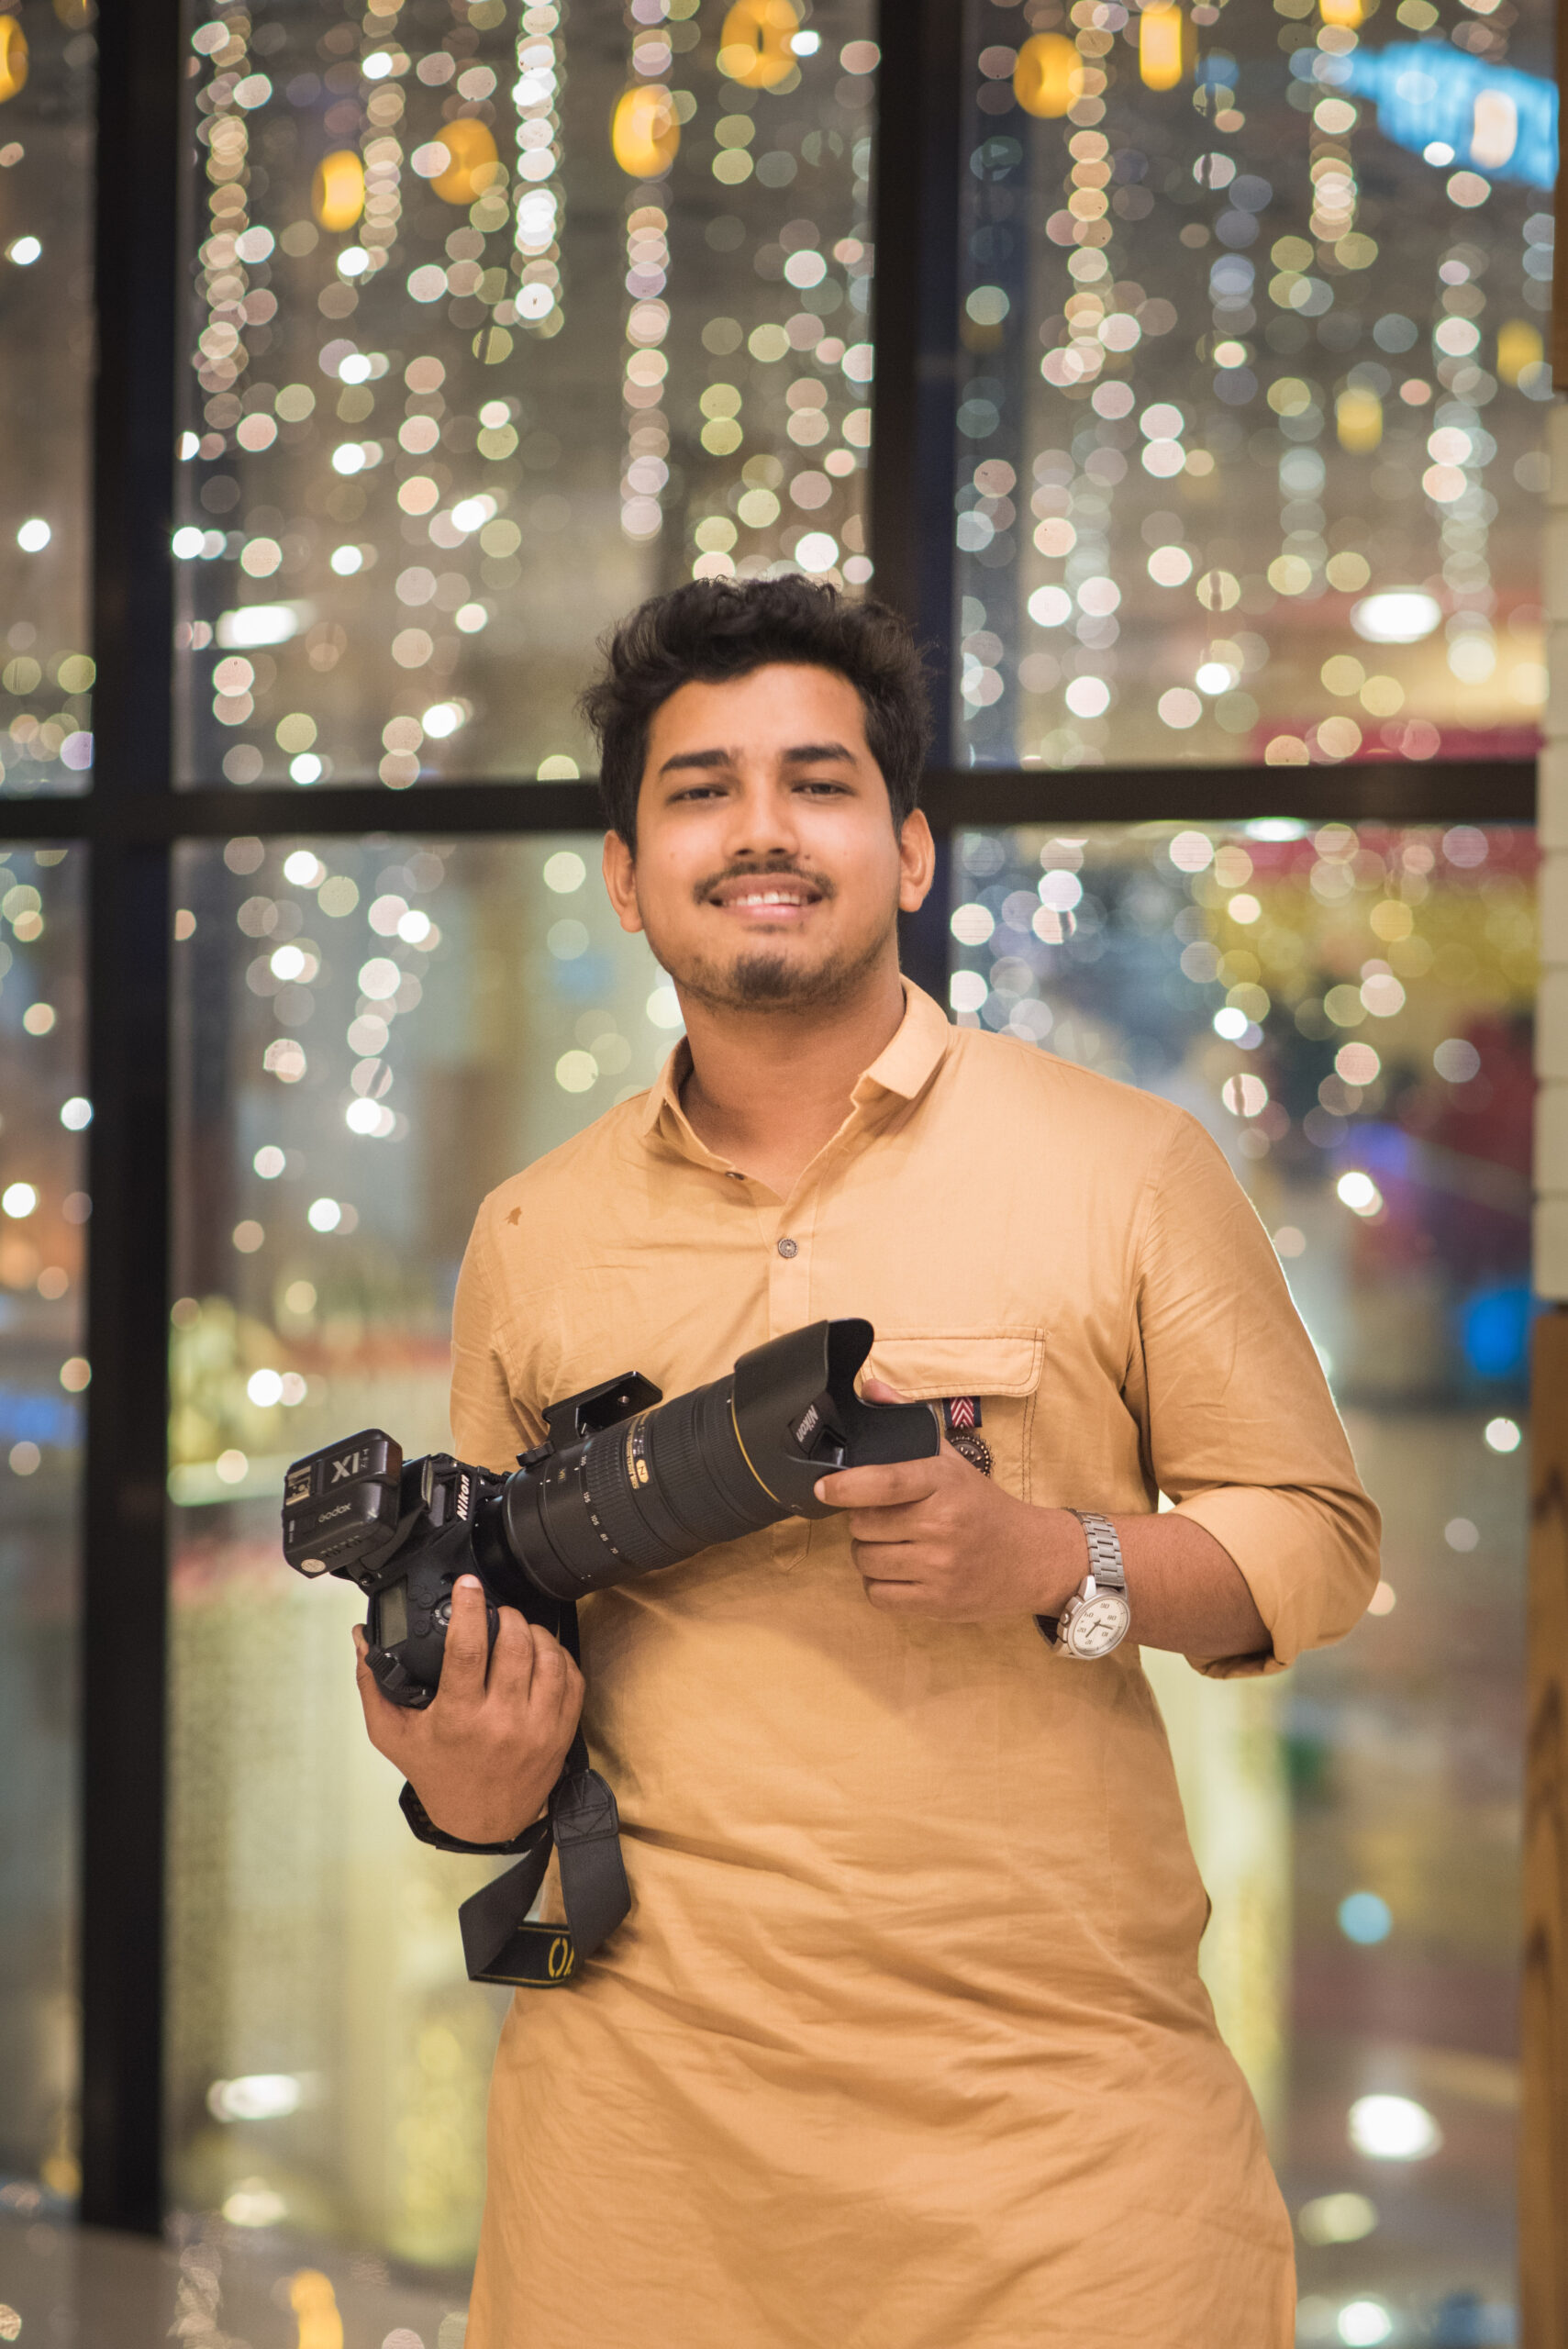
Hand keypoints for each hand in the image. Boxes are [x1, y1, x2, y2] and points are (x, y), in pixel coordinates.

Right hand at [353, 1574, 583, 1842]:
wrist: (481, 1822)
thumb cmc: (438, 1774)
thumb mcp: (393, 1735)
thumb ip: (373, 1685)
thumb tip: (360, 1639)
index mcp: (459, 1717)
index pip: (468, 1647)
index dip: (469, 1607)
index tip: (467, 1584)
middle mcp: (502, 1721)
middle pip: (515, 1643)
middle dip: (506, 1614)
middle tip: (495, 1612)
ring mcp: (538, 1727)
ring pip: (549, 1655)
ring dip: (534, 1631)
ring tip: (518, 1630)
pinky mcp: (562, 1732)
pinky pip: (572, 1678)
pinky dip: (559, 1656)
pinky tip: (541, 1654)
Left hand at [813, 1379, 1081, 1620]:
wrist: (1031, 1558)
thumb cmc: (982, 1506)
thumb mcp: (952, 1460)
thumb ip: (909, 1421)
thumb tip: (871, 1387)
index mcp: (944, 1483)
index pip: (885, 1482)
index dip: (846, 1486)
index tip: (823, 1488)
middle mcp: (942, 1525)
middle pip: (864, 1526)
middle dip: (862, 1521)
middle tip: (884, 1517)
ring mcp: (941, 1567)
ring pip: (866, 1561)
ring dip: (868, 1553)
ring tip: (892, 1543)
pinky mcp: (938, 1602)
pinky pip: (879, 1595)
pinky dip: (879, 1584)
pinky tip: (900, 1570)